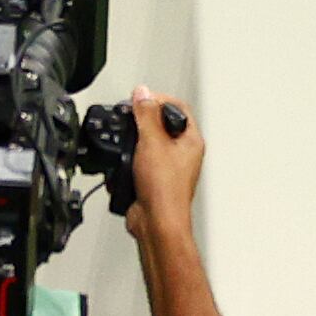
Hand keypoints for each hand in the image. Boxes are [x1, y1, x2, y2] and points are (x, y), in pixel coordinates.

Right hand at [124, 87, 206, 235]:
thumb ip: (146, 115)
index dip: (157, 99)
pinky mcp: (153, 179)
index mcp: (191, 141)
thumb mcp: (151, 142)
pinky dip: (128, 161)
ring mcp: (168, 166)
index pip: (178, 107)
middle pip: (161, 123)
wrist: (155, 222)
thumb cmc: (165, 190)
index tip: (139, 100)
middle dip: (141, 121)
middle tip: (129, 119)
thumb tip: (142, 93)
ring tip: (127, 145)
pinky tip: (125, 166)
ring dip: (133, 143)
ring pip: (148, 143)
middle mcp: (183, 153)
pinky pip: (138, 161)